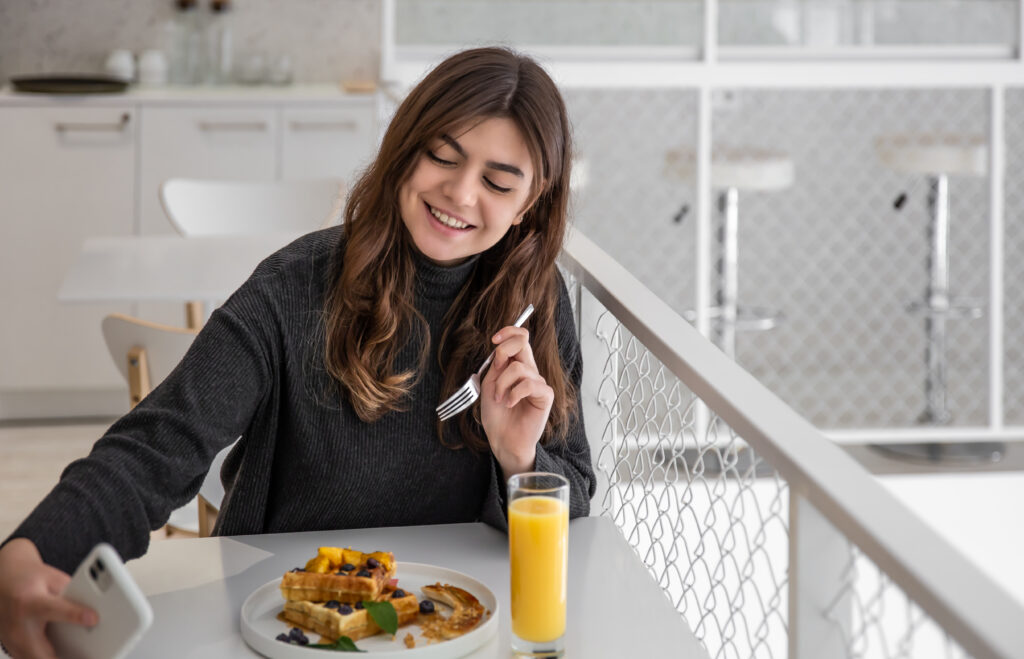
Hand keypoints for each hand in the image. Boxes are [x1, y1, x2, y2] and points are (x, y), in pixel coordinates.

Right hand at [0, 538, 97, 658]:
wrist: (3, 583)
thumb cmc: (30, 579)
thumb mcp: (53, 578)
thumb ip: (71, 593)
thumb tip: (95, 609)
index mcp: (29, 601)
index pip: (53, 609)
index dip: (74, 614)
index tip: (94, 618)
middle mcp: (17, 626)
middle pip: (41, 653)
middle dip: (66, 658)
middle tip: (92, 656)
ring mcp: (12, 642)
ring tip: (86, 656)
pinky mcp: (14, 650)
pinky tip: (69, 656)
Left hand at [480, 325, 553, 480]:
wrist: (503, 439)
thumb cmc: (496, 415)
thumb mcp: (489, 384)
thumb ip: (497, 365)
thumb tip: (501, 349)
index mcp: (516, 366)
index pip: (520, 338)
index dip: (509, 332)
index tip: (494, 339)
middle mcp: (529, 371)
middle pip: (523, 343)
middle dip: (504, 351)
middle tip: (496, 368)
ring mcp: (538, 383)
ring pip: (519, 368)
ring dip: (502, 383)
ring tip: (500, 398)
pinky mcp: (545, 396)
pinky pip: (529, 384)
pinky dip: (514, 393)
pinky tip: (510, 403)